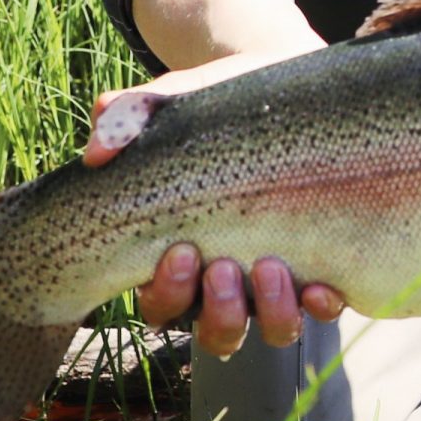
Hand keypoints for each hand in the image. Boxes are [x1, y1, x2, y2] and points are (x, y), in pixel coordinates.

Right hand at [87, 51, 343, 355]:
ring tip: (271, 267)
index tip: (179, 250)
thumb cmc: (209, 109)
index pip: (161, 304)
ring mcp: (274, 282)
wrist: (277, 88)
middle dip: (219, 309)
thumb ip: (126, 119)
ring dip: (270, 312)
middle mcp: (227, 282)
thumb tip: (98, 152)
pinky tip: (322, 285)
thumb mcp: (166, 107)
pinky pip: (322, 310)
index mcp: (179, 258)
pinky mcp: (320, 267)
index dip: (167, 291)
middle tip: (224, 265)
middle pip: (216, 332)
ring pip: (270, 330)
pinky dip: (321, 306)